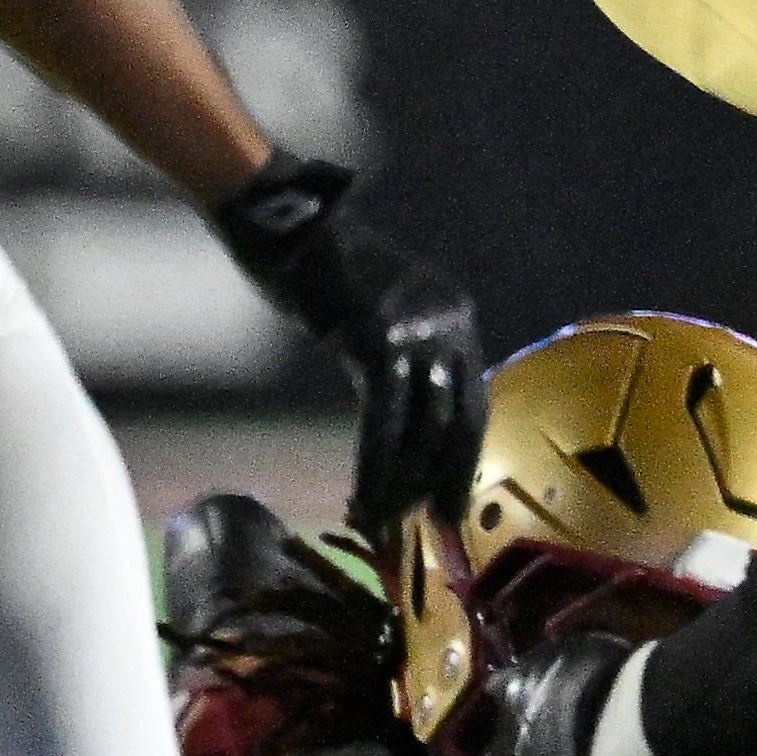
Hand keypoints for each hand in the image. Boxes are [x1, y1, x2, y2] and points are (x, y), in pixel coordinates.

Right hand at [205, 158, 481, 537]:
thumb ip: (395, 355)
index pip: (472, 404)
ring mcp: (418, 330)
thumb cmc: (316, 268)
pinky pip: (383, 419)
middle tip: (439, 536)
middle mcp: (450, 324)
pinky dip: (375, 465)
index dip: (460, 459)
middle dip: (446, 483)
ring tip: (388, 530)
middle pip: (460, 422)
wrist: (284, 219)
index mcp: (456, 317)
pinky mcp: (376, 338)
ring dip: (404, 487)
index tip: (451, 506)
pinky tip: (365, 500)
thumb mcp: (373, 312)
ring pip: (422, 428)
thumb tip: (397, 416)